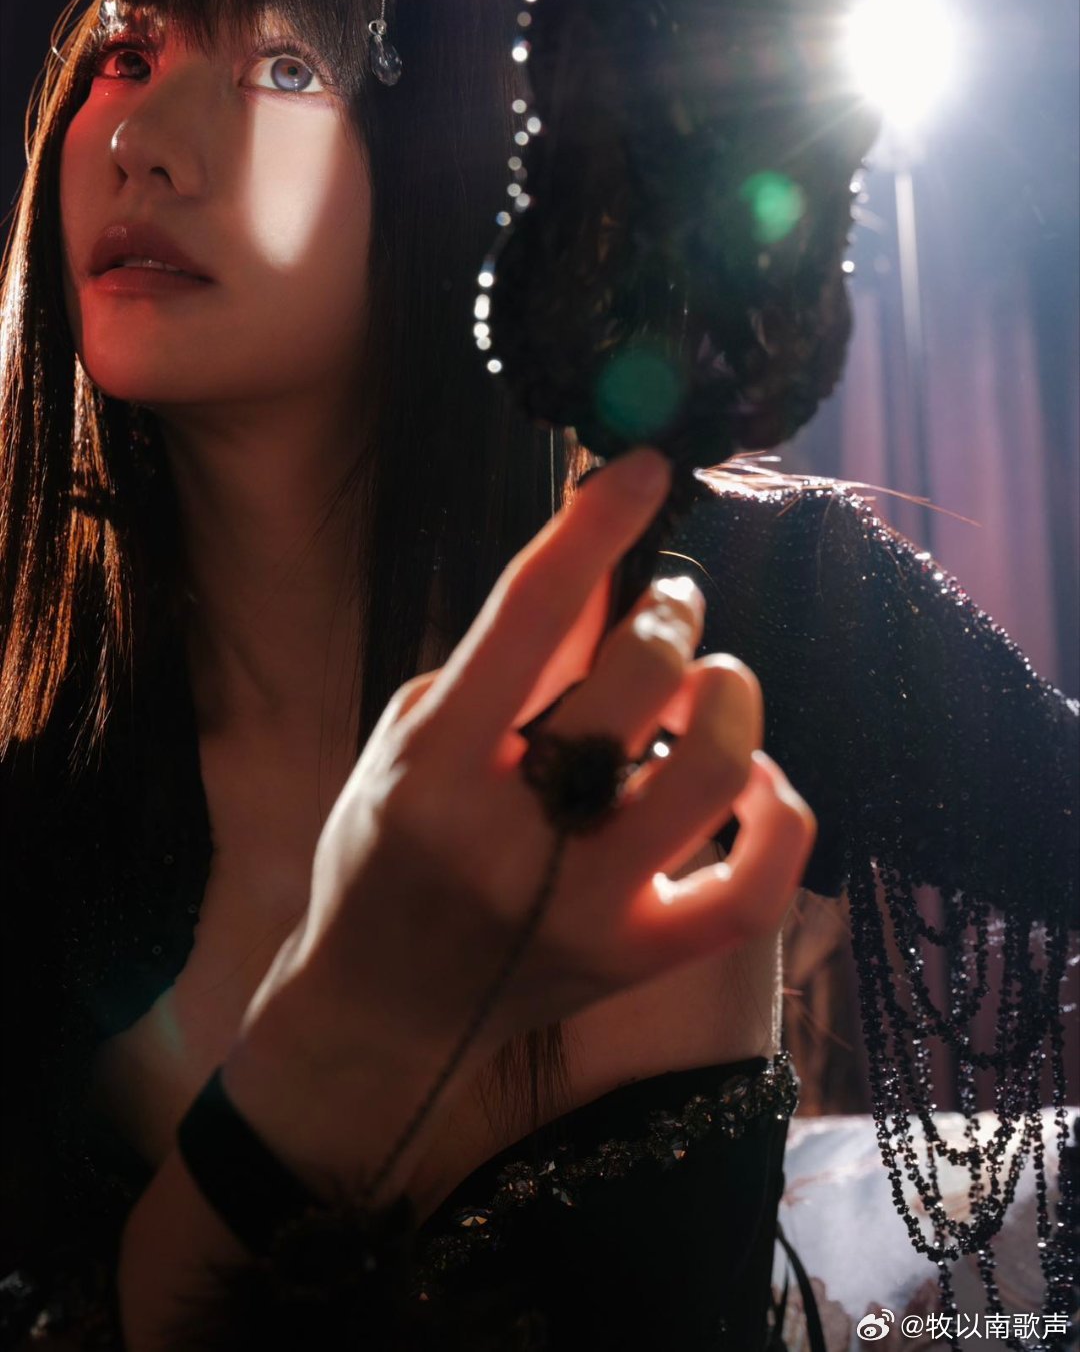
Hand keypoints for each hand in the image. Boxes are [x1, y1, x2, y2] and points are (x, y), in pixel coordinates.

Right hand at [242, 449, 814, 1077]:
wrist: (379, 1016)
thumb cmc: (383, 856)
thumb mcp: (412, 740)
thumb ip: (509, 667)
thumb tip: (610, 578)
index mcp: (435, 768)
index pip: (532, 615)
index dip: (596, 526)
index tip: (644, 468)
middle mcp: (512, 838)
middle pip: (637, 679)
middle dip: (670, 611)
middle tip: (670, 603)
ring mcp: (586, 909)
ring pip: (710, 768)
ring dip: (728, 692)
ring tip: (712, 681)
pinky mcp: (640, 961)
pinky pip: (757, 886)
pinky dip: (778, 811)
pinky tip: (752, 777)